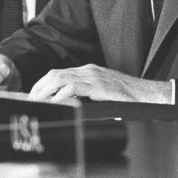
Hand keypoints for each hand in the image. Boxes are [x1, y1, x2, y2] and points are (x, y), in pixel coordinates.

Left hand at [29, 64, 171, 102]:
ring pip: (61, 77)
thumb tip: (66, 106)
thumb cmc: (127, 98)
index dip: (42, 84)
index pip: (57, 74)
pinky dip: (63, 93)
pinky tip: (56, 102)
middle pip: (54, 74)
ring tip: (37, 101)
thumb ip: (85, 96)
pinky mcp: (99, 85)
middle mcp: (87, 71)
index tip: (33, 96)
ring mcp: (93, 76)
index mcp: (87, 72)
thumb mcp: (101, 95)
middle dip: (39, 87)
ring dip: (46, 90)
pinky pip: (76, 86)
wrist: (147, 95)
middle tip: (29, 100)